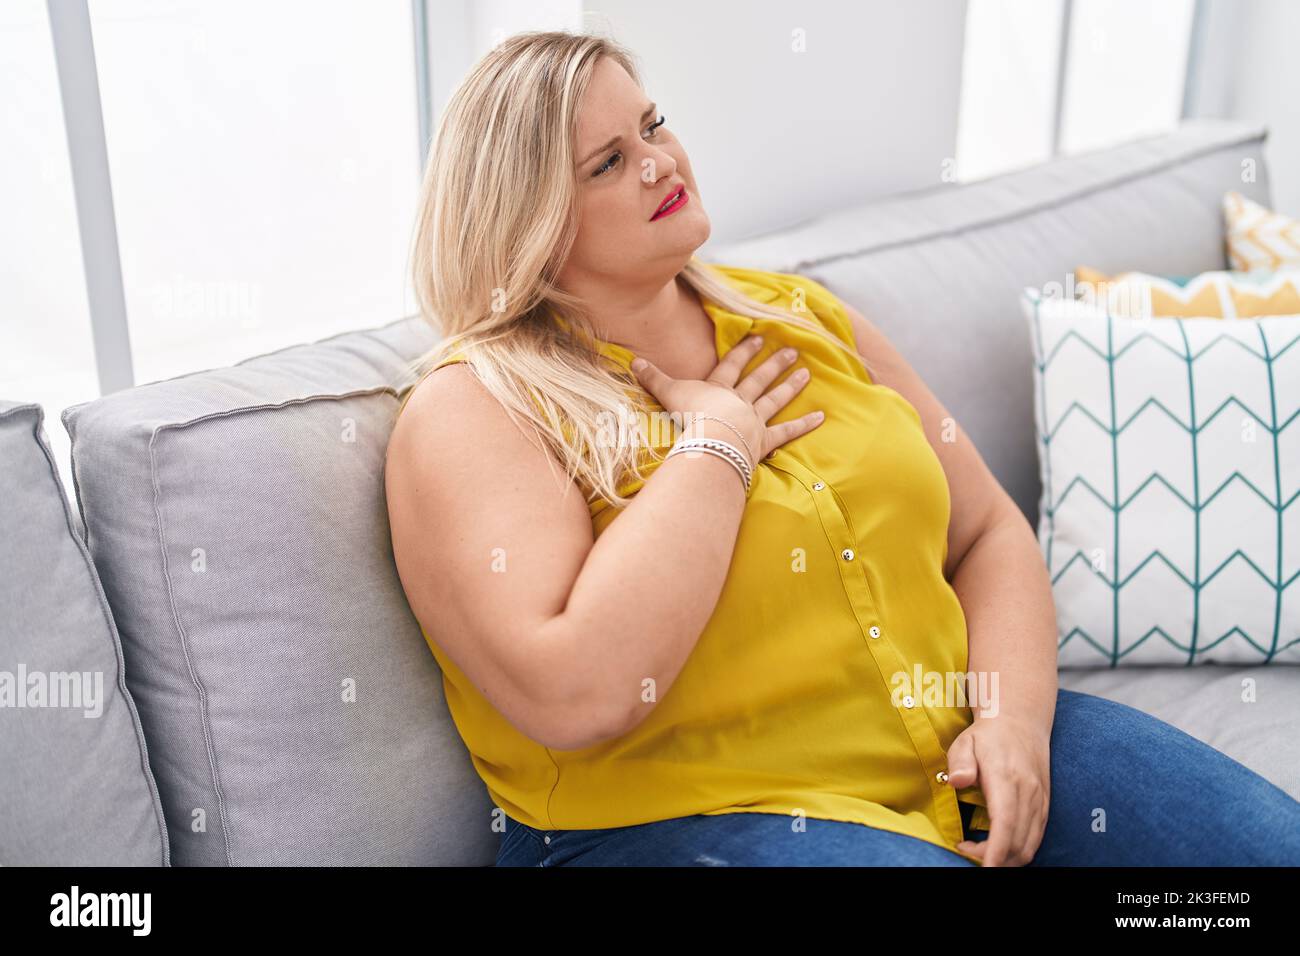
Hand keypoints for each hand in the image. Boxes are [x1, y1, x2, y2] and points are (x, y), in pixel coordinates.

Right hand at [630, 335, 825, 466]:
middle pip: (758, 379)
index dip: (744, 351)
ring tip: (805, 373)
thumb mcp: (667, 394)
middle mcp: (738, 401)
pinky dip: (804, 425)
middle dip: (773, 364)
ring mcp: (753, 421)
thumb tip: (633, 361)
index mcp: (717, 390)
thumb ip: (652, 379)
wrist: (710, 440)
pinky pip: (786, 432)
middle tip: (792, 351)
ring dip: (790, 386)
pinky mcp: (763, 441)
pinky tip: (821, 416)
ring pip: (774, 400)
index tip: (758, 337)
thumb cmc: (688, 418)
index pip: (731, 366)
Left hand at [945, 713, 1050, 866]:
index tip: (984, 867)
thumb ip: (959, 761)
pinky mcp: (1045, 805)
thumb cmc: (988, 735)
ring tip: (980, 851)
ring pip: (1030, 845)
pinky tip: (999, 846)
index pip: (1005, 824)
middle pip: (1018, 843)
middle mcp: (1028, 793)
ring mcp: (1040, 800)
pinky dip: (1019, 850)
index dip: (995, 851)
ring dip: (1007, 858)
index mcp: (1007, 779)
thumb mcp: (965, 741)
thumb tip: (957, 781)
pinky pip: (1036, 838)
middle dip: (994, 859)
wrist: (1021, 720)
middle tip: (967, 851)